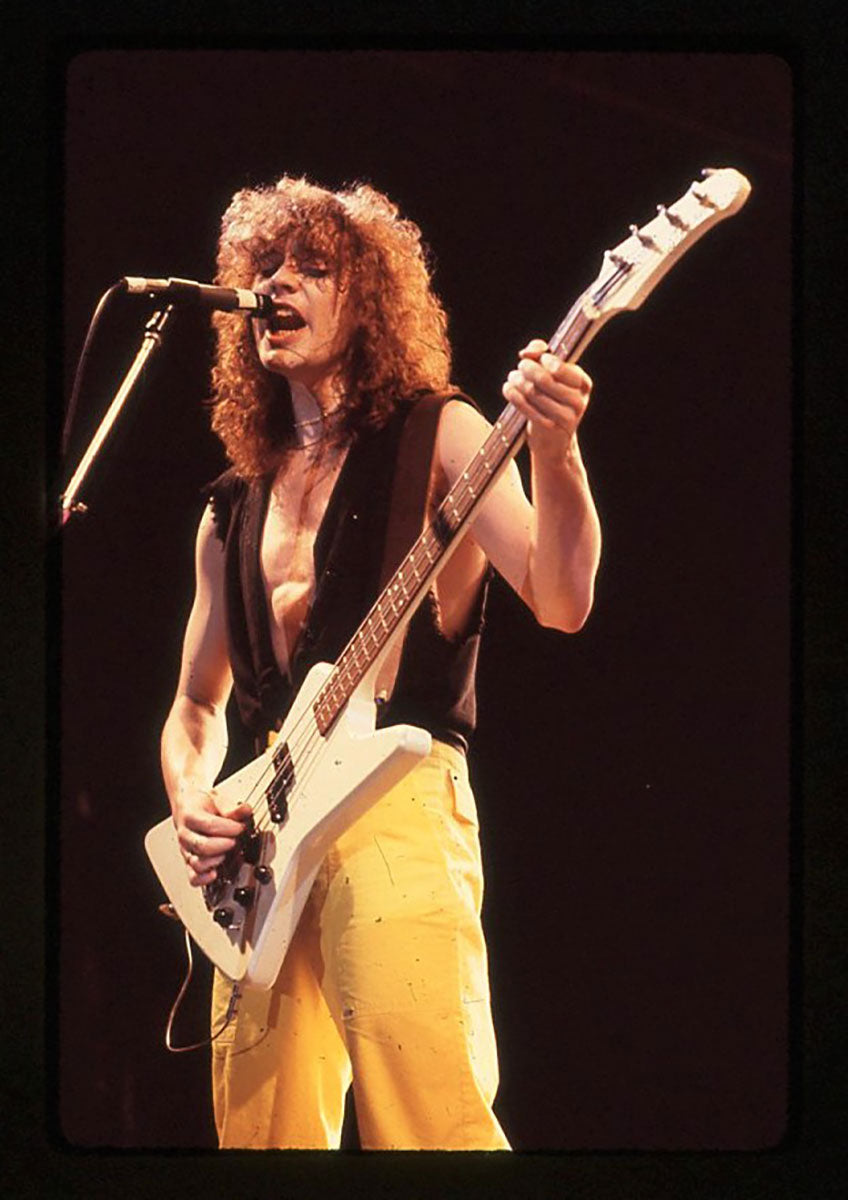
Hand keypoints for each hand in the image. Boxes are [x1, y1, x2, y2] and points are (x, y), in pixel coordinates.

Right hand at [173, 784, 251, 887]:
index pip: (209, 825)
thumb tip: (245, 809)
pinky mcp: (190, 863)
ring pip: (197, 863)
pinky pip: (192, 877)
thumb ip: (232, 808)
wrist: (188, 808)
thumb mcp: (217, 800)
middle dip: (224, 844)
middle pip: (202, 846)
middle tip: (235, 840)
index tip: (240, 827)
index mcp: (190, 816)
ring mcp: (186, 851)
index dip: (228, 828)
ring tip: (226, 853)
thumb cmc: (203, 805)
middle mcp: (185, 835)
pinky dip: (204, 879)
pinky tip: (215, 873)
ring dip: (216, 860)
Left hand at [502, 338, 592, 460]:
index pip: (560, 367)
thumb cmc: (551, 401)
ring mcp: (567, 416)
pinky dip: (514, 396)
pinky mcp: (552, 427)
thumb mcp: (552, 376)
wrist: (554, 440)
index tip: (532, 358)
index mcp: (582, 383)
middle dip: (526, 369)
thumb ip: (541, 355)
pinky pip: (528, 407)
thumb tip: (528, 352)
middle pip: (545, 379)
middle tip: (520, 368)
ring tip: (512, 378)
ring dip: (517, 381)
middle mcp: (579, 399)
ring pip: (534, 392)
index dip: (542, 359)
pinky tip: (508, 390)